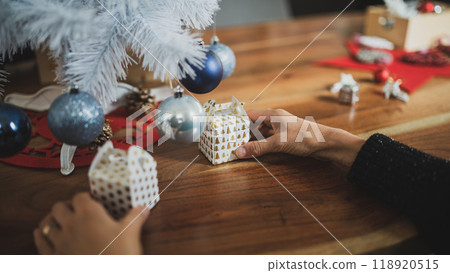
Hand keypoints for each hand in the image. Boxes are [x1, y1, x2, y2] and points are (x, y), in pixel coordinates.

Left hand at [34, 192, 148, 254]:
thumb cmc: (118, 256)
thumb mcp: (130, 234)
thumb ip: (135, 218)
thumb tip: (142, 209)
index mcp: (89, 214)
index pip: (80, 196)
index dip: (85, 197)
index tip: (91, 200)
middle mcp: (71, 225)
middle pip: (59, 206)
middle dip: (66, 206)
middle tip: (75, 209)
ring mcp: (60, 241)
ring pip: (47, 223)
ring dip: (52, 219)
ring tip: (58, 220)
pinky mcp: (53, 257)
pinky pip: (40, 242)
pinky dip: (41, 236)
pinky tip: (42, 234)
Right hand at [235, 109, 364, 169]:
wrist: (327, 144)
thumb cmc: (305, 137)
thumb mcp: (278, 143)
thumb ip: (258, 148)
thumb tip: (239, 152)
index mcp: (272, 115)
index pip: (249, 114)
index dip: (237, 120)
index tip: (225, 128)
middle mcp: (276, 119)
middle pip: (254, 124)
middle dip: (243, 132)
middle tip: (230, 141)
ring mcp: (281, 128)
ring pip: (261, 132)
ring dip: (252, 140)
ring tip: (240, 147)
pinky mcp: (286, 137)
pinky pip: (268, 139)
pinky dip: (261, 144)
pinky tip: (256, 151)